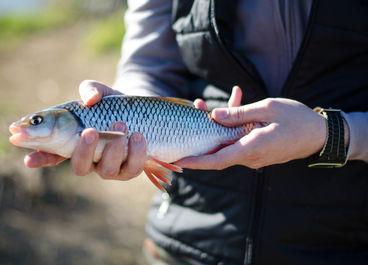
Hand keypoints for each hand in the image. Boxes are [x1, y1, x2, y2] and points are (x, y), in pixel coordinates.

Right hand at [25, 80, 147, 180]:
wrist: (139, 112)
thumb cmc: (111, 105)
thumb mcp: (99, 92)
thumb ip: (90, 89)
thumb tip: (90, 99)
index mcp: (73, 142)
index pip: (52, 154)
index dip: (40, 158)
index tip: (29, 160)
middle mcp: (89, 159)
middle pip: (80, 167)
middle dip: (83, 151)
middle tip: (89, 131)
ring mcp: (109, 167)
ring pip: (107, 170)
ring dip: (113, 148)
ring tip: (121, 123)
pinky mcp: (130, 170)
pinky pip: (131, 169)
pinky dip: (135, 153)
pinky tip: (138, 136)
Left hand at [176, 86, 327, 168]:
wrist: (321, 135)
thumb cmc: (297, 119)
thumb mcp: (267, 109)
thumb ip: (238, 114)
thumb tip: (213, 116)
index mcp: (251, 149)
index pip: (216, 161)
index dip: (196, 161)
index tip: (178, 161)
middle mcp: (250, 157)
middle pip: (218, 149)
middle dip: (202, 132)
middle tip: (194, 109)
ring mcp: (254, 156)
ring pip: (228, 143)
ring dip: (218, 125)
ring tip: (211, 102)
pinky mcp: (258, 151)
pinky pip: (239, 140)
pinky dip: (234, 126)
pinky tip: (237, 102)